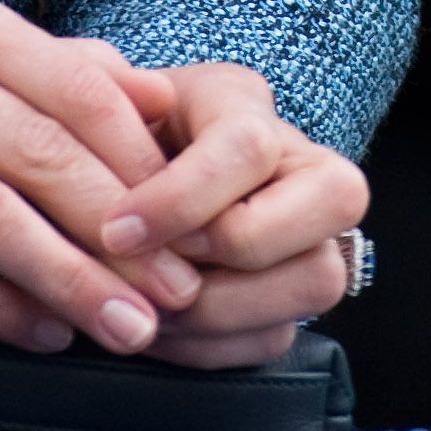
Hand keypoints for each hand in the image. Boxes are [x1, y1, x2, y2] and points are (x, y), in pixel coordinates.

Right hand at [0, 0, 194, 353]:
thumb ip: (61, 76)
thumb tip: (168, 107)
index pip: (72, 86)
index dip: (138, 164)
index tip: (191, 227)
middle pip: (34, 152)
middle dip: (117, 233)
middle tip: (175, 293)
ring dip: (63, 279)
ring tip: (123, 327)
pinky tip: (39, 333)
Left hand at [95, 59, 367, 369]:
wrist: (117, 177)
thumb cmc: (108, 138)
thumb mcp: (97, 98)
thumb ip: (104, 83)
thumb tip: (141, 90)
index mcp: (244, 103)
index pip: (250, 145)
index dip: (183, 199)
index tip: (115, 231)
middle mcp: (300, 162)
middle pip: (332, 201)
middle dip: (234, 251)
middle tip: (157, 269)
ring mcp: (309, 233)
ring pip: (319, 279)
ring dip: (222, 310)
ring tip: (150, 308)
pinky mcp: (289, 296)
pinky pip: (277, 337)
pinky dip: (212, 347)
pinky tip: (160, 329)